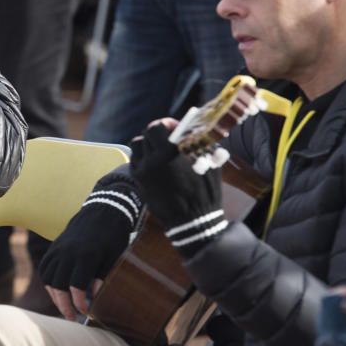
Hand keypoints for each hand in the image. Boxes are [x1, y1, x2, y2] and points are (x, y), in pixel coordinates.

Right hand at [38, 198, 133, 320]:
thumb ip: (101, 278)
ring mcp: (59, 249)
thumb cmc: (113, 236)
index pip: (76, 287)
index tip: (85, 313)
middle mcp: (67, 253)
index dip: (79, 303)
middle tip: (71, 317)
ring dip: (54, 294)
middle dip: (63, 304)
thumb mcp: (113, 258)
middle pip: (58, 285)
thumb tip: (93, 297)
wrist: (103, 210)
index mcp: (85, 256)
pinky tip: (56, 290)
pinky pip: (45, 267)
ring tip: (63, 305)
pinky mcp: (55, 246)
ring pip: (48, 277)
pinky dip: (48, 281)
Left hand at [130, 122, 223, 249]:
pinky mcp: (139, 181)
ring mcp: (142, 171)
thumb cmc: (205, 192)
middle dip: (158, 132)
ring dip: (148, 143)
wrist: (191, 222)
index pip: (157, 127)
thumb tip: (197, 130)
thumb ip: (200, 144)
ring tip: (161, 148)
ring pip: (137, 145)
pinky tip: (155, 161)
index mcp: (169, 154)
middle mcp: (151, 160)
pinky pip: (135, 160)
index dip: (167, 124)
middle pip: (146, 134)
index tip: (177, 128)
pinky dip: (143, 156)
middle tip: (170, 137)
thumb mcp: (210, 164)